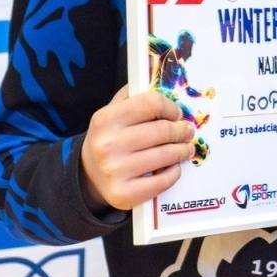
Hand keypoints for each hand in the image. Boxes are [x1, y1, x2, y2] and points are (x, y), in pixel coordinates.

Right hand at [80, 85, 197, 212]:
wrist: (88, 176)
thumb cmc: (109, 138)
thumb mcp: (112, 113)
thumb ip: (134, 98)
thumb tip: (162, 83)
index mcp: (105, 119)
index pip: (151, 104)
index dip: (170, 107)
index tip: (176, 113)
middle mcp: (108, 144)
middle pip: (162, 130)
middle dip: (181, 130)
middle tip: (187, 131)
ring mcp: (115, 171)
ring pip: (166, 155)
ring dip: (182, 150)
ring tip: (186, 148)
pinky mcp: (125, 193)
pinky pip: (163, 180)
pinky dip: (174, 172)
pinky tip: (173, 167)